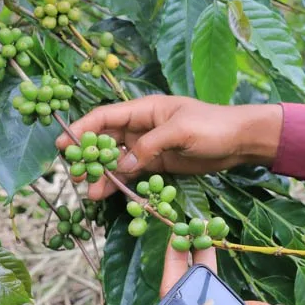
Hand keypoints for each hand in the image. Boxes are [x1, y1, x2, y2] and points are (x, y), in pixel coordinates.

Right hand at [57, 96, 283, 199]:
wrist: (240, 141)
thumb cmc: (213, 126)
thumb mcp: (180, 131)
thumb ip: (150, 146)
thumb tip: (122, 164)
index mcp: (144, 110)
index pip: (105, 117)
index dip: (82, 129)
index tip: (64, 144)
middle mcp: (141, 127)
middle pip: (106, 140)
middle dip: (89, 156)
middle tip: (75, 175)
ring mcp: (149, 147)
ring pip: (117, 160)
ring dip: (102, 174)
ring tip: (88, 192)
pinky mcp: (158, 164)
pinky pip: (133, 173)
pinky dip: (120, 183)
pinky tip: (108, 194)